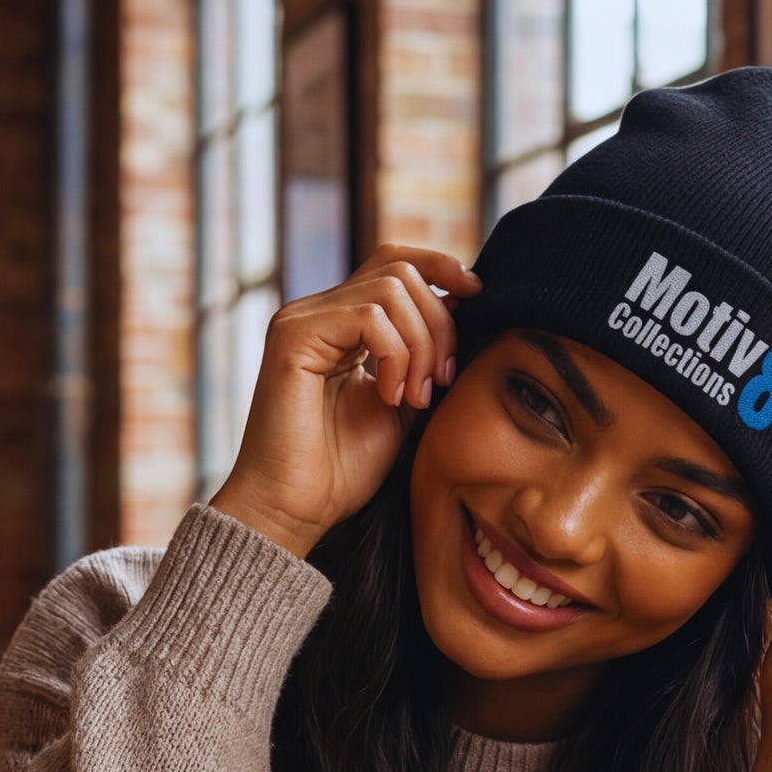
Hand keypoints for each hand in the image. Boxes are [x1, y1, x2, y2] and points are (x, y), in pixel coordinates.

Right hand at [209, 244, 480, 557]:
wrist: (297, 508)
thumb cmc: (344, 469)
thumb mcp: (405, 402)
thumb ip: (426, 355)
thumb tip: (465, 304)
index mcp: (342, 324)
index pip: (393, 263)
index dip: (441, 268)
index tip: (478, 296)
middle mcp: (318, 313)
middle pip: (400, 270)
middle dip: (439, 323)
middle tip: (442, 381)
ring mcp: (302, 320)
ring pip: (389, 288)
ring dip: (421, 345)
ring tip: (416, 396)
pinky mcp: (293, 337)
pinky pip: (367, 315)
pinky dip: (395, 355)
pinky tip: (391, 396)